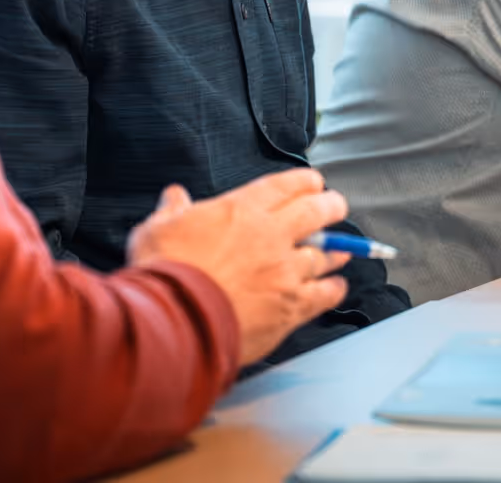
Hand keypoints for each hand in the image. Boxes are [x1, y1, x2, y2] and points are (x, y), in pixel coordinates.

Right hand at [127, 169, 350, 365]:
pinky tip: (336, 288)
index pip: (287, 185)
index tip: (314, 183)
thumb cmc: (165, 273)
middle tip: (336, 207)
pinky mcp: (291, 306)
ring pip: (326, 254)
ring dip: (337, 251)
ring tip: (343, 250)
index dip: (306, 182)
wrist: (177, 319)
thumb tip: (174, 197)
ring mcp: (285, 271)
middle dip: (332, 206)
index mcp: (243, 209)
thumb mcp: (157, 230)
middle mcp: (272, 235)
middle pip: (318, 212)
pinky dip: (334, 290)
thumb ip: (172, 211)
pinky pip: (324, 295)